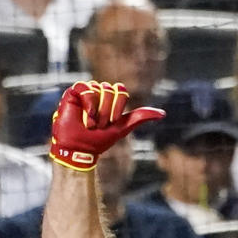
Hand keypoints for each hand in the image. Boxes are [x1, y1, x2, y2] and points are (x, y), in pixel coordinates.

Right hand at [49, 81, 163, 171]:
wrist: (79, 148)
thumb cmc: (100, 140)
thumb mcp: (123, 128)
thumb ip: (140, 117)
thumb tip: (163, 114)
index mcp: (111, 99)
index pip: (121, 90)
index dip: (118, 106)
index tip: (113, 122)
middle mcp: (99, 93)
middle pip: (110, 90)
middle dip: (107, 111)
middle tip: (100, 125)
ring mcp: (86, 92)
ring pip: (99, 89)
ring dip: (97, 111)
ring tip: (91, 124)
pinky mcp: (73, 93)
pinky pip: (85, 88)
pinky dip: (88, 103)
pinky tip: (85, 115)